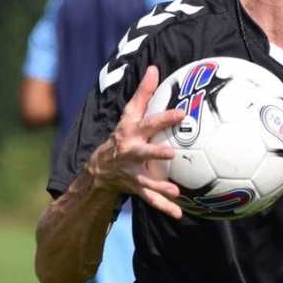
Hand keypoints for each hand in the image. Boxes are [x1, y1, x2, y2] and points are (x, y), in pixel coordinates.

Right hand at [86, 66, 185, 217]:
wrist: (100, 169)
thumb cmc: (122, 135)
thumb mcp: (129, 115)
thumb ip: (143, 93)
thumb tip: (153, 68)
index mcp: (131, 133)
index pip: (148, 122)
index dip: (164, 118)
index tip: (182, 113)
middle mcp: (130, 153)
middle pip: (143, 152)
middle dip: (155, 153)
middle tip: (172, 154)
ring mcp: (132, 172)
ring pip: (146, 180)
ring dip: (159, 187)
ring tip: (175, 192)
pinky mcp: (136, 188)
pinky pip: (151, 199)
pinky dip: (164, 207)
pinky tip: (179, 214)